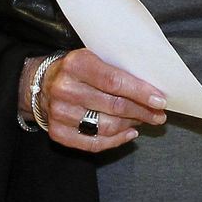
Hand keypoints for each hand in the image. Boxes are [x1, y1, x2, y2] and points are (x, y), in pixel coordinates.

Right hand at [21, 49, 166, 150]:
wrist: (42, 83)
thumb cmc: (78, 70)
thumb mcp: (94, 58)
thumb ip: (118, 71)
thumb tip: (152, 91)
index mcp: (76, 64)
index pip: (115, 82)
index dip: (140, 93)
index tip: (160, 101)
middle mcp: (65, 89)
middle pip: (114, 106)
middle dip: (142, 112)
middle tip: (158, 114)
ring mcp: (59, 113)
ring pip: (107, 126)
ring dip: (131, 125)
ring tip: (143, 120)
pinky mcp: (58, 132)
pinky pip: (94, 143)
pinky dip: (116, 140)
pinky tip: (129, 132)